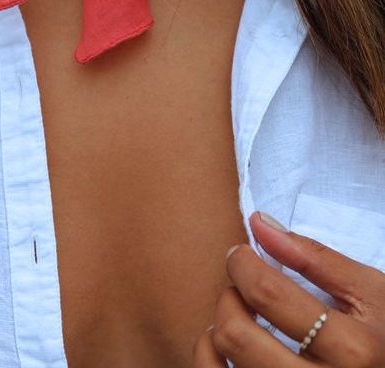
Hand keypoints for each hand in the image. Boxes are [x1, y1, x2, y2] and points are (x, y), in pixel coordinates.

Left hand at [193, 211, 384, 366]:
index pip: (267, 293)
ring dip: (217, 329)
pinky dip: (208, 357)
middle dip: (229, 298)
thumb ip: (313, 256)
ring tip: (240, 318)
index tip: (240, 254)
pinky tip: (227, 348)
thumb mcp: (368, 292)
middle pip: (236, 333)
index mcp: (353, 351)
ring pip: (220, 362)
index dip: (241, 263)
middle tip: (242, 290)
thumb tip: (259, 223)